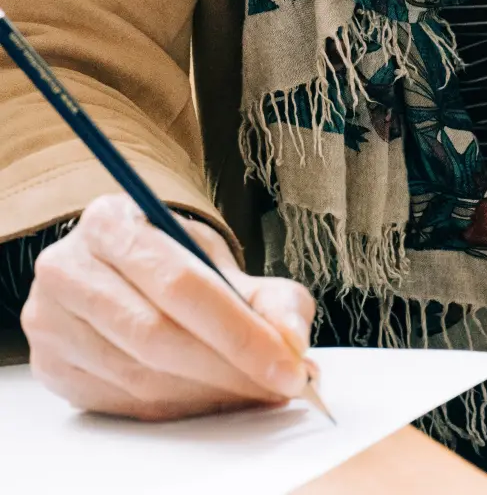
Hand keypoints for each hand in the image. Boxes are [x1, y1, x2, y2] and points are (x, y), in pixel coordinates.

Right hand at [21, 193, 315, 421]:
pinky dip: (177, 407)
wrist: (115, 266)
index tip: (289, 363)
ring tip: (252, 391)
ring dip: (207, 393)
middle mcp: (68, 267)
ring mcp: (50, 320)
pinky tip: (211, 398)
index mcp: (110, 222)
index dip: (240, 331)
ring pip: (140, 375)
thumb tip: (293, 341)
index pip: (182, 284)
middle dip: (229, 368)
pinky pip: (122, 402)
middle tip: (277, 386)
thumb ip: (268, 295)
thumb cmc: (167, 259)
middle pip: (157, 335)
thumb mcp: (218, 259)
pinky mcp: (50, 364)